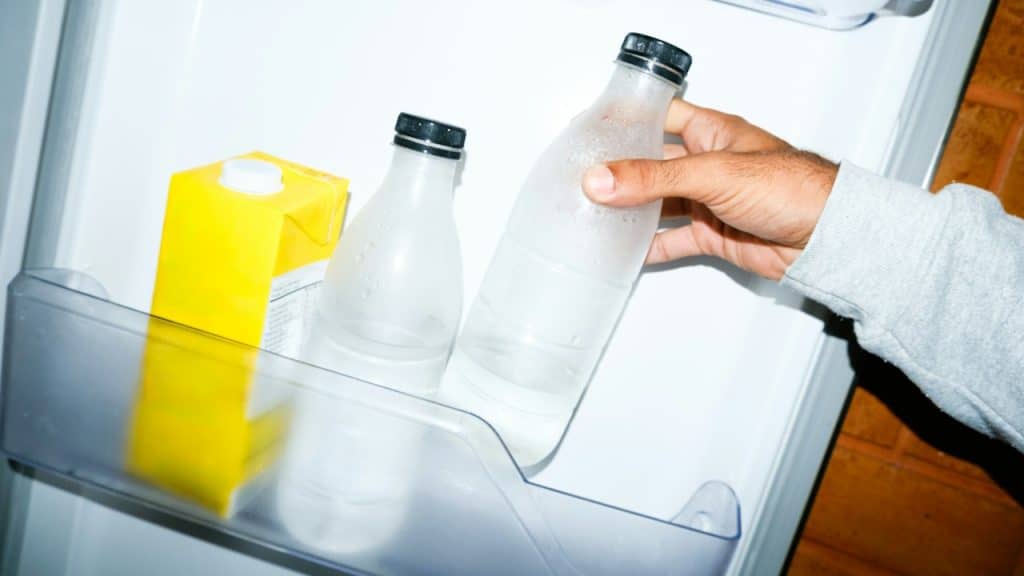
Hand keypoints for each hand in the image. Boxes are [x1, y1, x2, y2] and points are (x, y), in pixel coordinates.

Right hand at [581, 99, 837, 280]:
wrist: (826, 237)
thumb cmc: (793, 187)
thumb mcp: (714, 173)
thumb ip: (654, 178)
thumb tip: (603, 179)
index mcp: (712, 132)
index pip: (661, 117)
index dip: (628, 122)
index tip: (593, 132)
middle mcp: (707, 163)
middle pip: (652, 165)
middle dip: (621, 174)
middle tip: (583, 181)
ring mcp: (709, 201)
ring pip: (659, 204)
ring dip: (630, 212)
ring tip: (594, 216)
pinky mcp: (713, 234)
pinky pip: (672, 240)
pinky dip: (649, 247)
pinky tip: (626, 251)